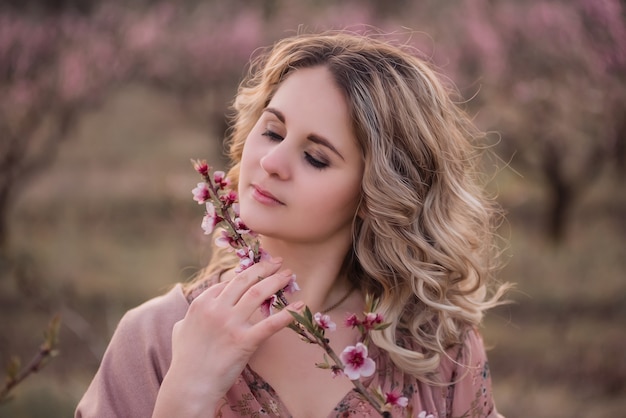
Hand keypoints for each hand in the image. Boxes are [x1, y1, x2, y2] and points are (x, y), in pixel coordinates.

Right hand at [153, 258, 300, 416]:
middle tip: (277, 262)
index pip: (227, 283)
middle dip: (263, 268)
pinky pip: (270, 324)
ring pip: (257, 294)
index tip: (258, 271)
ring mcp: (230, 324)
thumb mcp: (180, 332)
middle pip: (244, 281)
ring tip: (288, 275)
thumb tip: (187, 318)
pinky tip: (300, 305)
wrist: (190, 386)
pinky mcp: (244, 341)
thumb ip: (187, 319)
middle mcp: (216, 309)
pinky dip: (287, 313)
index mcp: (201, 303)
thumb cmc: (185, 362)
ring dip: (275, 281)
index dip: (245, 275)